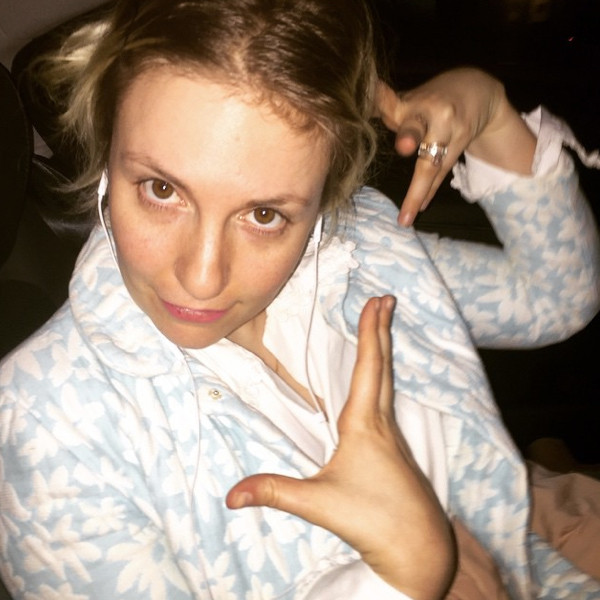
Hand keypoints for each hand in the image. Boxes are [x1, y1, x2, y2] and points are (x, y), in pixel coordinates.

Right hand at [226, 296, 455, 599]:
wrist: (420, 549)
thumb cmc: (373, 521)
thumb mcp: (318, 504)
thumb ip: (274, 492)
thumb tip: (230, 496)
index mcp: (364, 425)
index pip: (368, 368)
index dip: (370, 333)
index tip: (375, 303)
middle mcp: (382, 423)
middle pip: (383, 366)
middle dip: (382, 330)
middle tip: (387, 299)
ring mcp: (393, 435)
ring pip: (389, 381)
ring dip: (385, 349)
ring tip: (385, 326)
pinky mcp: (396, 448)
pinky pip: (389, 398)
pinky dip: (385, 375)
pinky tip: (381, 381)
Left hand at [376, 68, 535, 225]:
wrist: (479, 91)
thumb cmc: (430, 98)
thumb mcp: (407, 98)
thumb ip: (380, 109)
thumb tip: (348, 118)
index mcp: (412, 102)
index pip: (391, 102)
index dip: (380, 99)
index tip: (367, 95)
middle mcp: (432, 112)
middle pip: (418, 127)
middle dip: (410, 135)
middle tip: (404, 145)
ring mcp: (450, 130)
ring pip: (430, 163)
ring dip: (418, 191)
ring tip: (406, 217)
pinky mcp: (459, 145)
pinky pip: (440, 174)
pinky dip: (428, 192)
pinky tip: (416, 210)